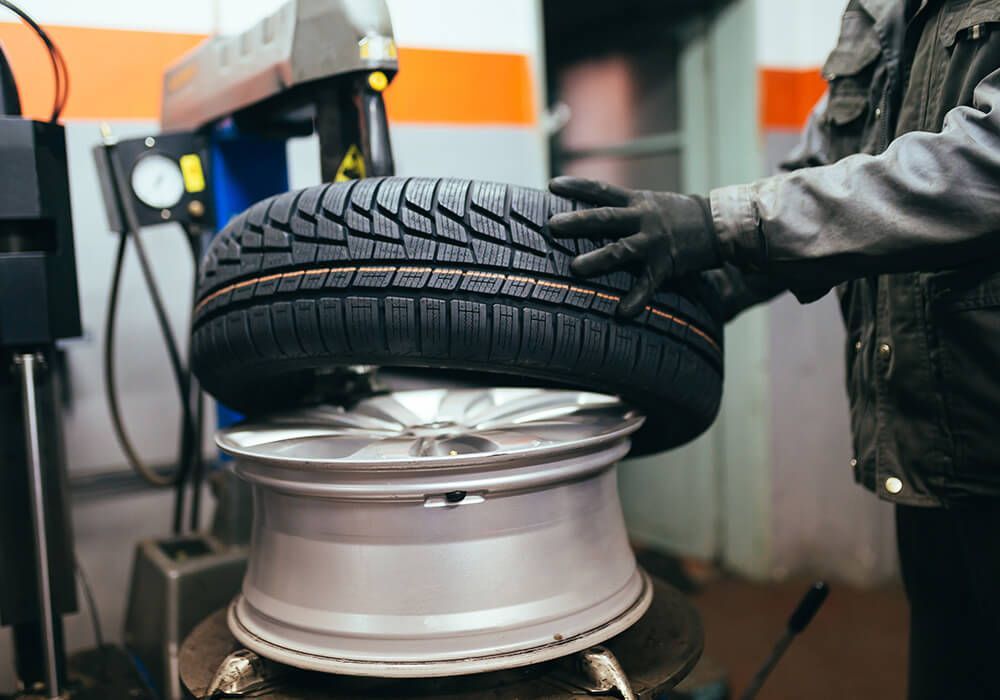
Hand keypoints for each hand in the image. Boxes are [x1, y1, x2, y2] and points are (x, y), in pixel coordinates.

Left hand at [548, 177, 720, 317]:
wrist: (718, 225)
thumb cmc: (678, 216)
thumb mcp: (651, 204)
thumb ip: (624, 209)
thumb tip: (592, 213)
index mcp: (636, 201)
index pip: (601, 190)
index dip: (576, 187)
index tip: (552, 185)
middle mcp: (643, 218)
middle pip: (605, 217)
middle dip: (578, 221)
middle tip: (552, 225)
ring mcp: (654, 241)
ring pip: (621, 250)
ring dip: (598, 259)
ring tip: (575, 268)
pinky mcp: (666, 264)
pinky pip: (648, 284)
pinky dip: (636, 299)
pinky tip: (622, 312)